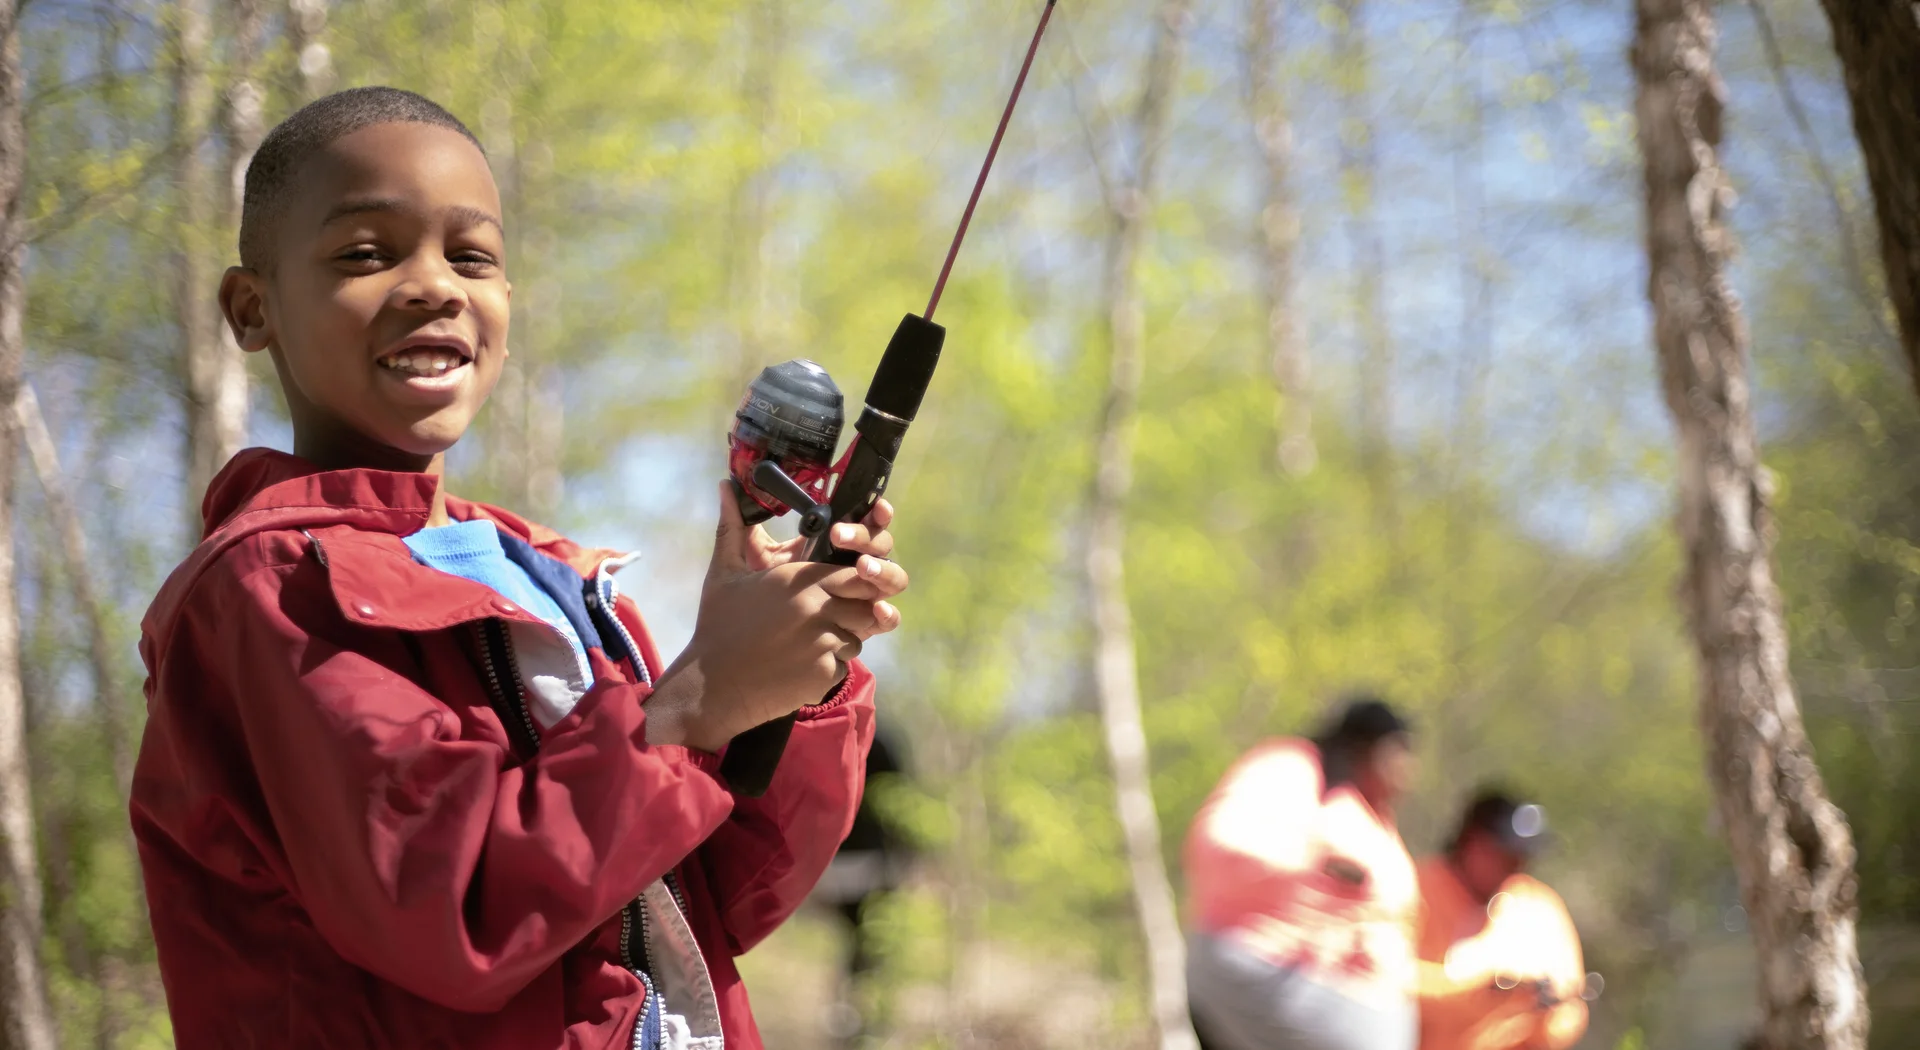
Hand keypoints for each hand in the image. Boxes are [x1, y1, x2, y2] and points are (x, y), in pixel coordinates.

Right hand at [644, 483, 908, 750]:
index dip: (858, 577)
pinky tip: (797, 664)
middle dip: (857, 607)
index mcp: (799, 580)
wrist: (711, 686)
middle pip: (866, 603)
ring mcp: (824, 643)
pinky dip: (828, 664)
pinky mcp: (824, 674)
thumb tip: (725, 484)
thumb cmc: (718, 626)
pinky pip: (844, 664)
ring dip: (843, 637)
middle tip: (832, 613)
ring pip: (858, 635)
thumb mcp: (724, 574)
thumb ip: (733, 529)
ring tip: (805, 640)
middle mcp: (818, 609)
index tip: (845, 582)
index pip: (856, 572)